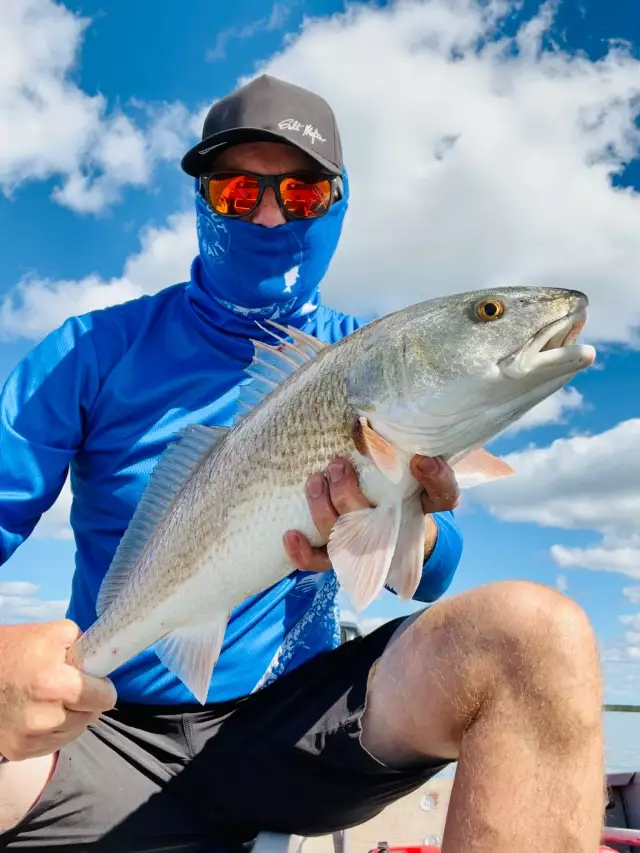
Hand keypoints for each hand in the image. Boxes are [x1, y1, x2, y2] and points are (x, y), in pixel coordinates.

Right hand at [0, 620, 116, 760]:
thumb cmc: (16, 648)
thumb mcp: (55, 633)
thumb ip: (87, 646)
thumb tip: (104, 662)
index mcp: (54, 685)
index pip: (103, 699)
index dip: (104, 687)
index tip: (97, 681)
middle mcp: (43, 718)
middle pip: (90, 717)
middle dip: (87, 702)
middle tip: (72, 687)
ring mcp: (29, 738)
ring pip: (74, 733)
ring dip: (72, 718)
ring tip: (56, 699)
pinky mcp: (18, 751)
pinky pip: (54, 744)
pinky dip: (54, 730)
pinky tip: (42, 712)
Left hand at [283, 454, 459, 571]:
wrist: (390, 525)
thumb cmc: (394, 485)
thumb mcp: (407, 464)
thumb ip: (406, 449)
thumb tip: (390, 439)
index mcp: (423, 503)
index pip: (442, 495)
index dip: (436, 479)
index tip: (422, 461)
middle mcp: (396, 529)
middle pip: (374, 522)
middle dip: (348, 494)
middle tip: (337, 465)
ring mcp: (366, 547)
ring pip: (343, 539)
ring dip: (323, 510)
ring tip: (314, 482)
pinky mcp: (340, 556)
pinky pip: (321, 562)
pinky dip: (304, 553)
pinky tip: (289, 534)